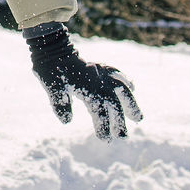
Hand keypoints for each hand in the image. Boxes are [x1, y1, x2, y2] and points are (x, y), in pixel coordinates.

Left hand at [24, 23, 141, 140]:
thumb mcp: (53, 87)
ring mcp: (101, 74)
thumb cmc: (51, 70)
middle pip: (114, 104)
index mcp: (88, 89)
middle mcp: (98, 82)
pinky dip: (125, 79)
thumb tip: (67, 121)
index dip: (104, 126)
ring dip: (130, 103)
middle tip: (123, 137)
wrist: (52, 49)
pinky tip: (132, 86)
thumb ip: (60, 103)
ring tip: (138, 118)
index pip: (100, 112)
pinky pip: (116, 73)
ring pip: (122, 89)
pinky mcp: (100, 68)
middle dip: (120, 121)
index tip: (105, 139)